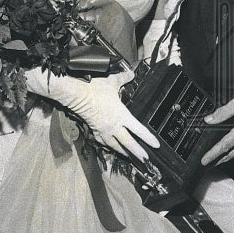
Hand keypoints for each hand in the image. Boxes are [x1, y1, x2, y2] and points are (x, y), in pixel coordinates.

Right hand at [24, 67, 158, 162]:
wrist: (77, 95)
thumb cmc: (95, 89)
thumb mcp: (112, 82)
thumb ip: (123, 78)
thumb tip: (131, 73)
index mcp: (122, 116)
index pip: (138, 130)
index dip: (148, 138)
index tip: (156, 145)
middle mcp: (114, 126)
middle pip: (128, 143)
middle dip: (138, 152)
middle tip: (145, 159)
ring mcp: (104, 130)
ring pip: (116, 145)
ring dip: (124, 152)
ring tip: (130, 156)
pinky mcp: (95, 131)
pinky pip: (103, 142)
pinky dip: (109, 146)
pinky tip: (112, 147)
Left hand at [200, 96, 233, 166]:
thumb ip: (222, 112)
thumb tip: (209, 120)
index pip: (225, 146)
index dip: (213, 154)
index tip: (204, 161)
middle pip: (229, 155)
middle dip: (216, 162)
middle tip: (205, 166)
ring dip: (223, 160)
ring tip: (212, 163)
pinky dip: (231, 155)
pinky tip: (226, 155)